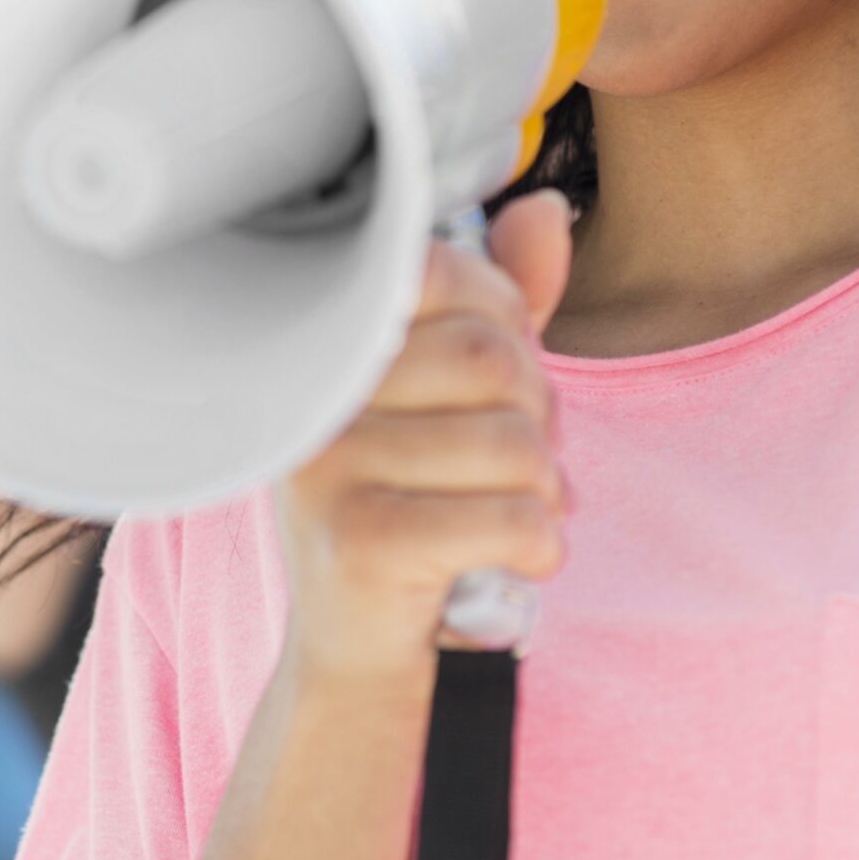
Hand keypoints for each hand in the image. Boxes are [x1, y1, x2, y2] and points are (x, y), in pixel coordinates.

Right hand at [276, 190, 572, 687]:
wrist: (358, 647)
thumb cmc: (410, 502)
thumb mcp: (455, 393)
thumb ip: (500, 302)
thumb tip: (542, 212)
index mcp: (331, 338)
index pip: (445, 272)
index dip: (506, 320)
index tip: (500, 379)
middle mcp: (315, 391)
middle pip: (494, 358)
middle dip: (538, 416)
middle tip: (519, 461)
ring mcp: (327, 466)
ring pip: (514, 444)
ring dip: (543, 492)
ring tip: (510, 512)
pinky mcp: (359, 543)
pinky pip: (512, 519)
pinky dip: (539, 547)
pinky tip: (510, 559)